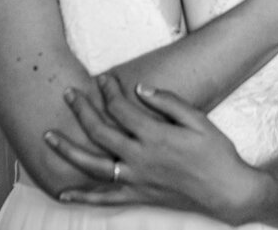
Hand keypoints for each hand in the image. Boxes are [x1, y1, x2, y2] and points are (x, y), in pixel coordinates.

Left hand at [46, 75, 267, 224]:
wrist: (229, 192)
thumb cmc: (217, 153)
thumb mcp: (198, 120)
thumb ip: (167, 102)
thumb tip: (139, 88)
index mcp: (155, 135)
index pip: (121, 108)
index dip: (109, 90)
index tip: (103, 79)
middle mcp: (140, 158)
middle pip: (100, 130)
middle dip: (81, 109)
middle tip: (68, 94)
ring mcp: (136, 179)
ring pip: (92, 164)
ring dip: (68, 149)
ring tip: (48, 136)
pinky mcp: (138, 196)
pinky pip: (105, 199)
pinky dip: (83, 197)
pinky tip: (64, 194)